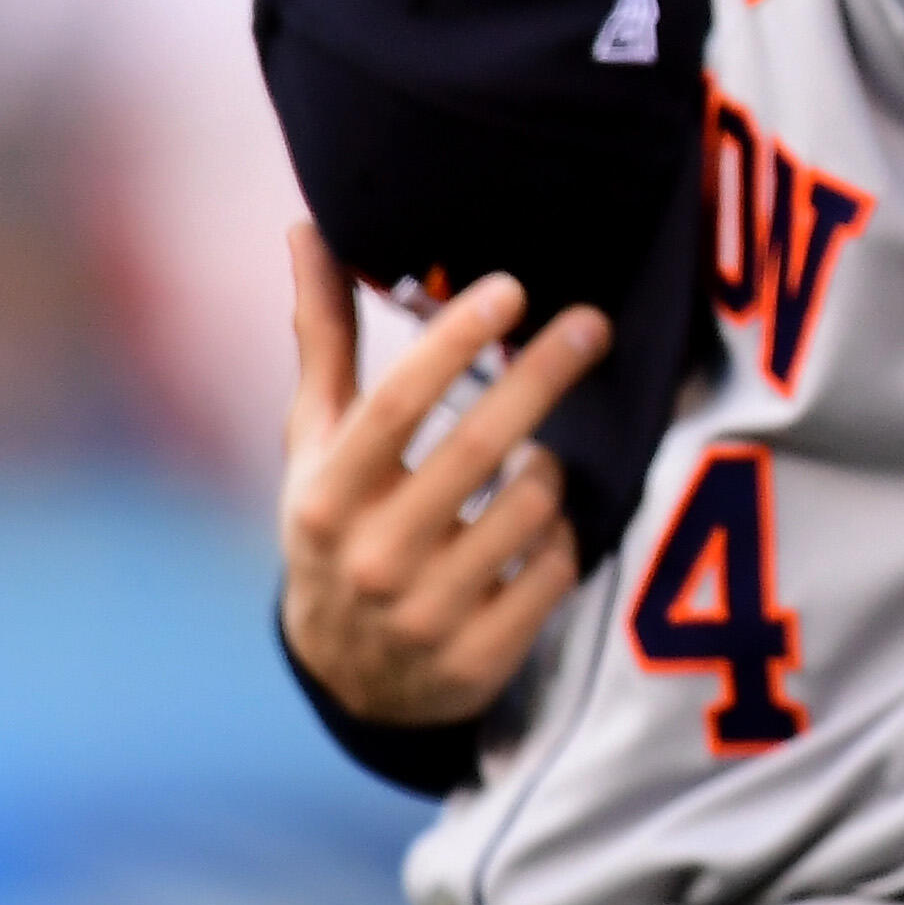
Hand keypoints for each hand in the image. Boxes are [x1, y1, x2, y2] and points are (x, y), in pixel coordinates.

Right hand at [279, 224, 612, 725]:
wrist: (345, 675)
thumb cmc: (338, 527)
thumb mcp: (315, 445)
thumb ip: (323, 341)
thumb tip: (309, 229)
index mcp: (326, 495)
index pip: (397, 405)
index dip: (454, 341)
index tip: (510, 288)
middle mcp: (372, 557)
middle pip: (481, 447)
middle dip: (544, 376)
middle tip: (594, 324)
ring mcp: (426, 613)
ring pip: (534, 506)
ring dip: (550, 466)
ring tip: (533, 459)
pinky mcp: (481, 658)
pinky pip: (559, 567)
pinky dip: (565, 535)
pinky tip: (541, 529)